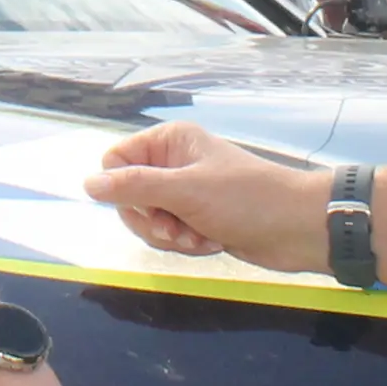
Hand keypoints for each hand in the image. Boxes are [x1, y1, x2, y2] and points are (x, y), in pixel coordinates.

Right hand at [86, 122, 326, 270]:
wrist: (298, 228)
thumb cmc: (245, 199)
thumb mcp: (186, 190)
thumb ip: (134, 186)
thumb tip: (87, 183)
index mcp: (169, 142)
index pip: (115, 162)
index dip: (124, 191)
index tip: (149, 207)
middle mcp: (173, 163)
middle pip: (128, 196)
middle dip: (151, 221)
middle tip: (177, 229)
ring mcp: (186, 193)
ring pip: (149, 220)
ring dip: (171, 236)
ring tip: (201, 238)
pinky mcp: (198, 219)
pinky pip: (171, 234)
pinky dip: (187, 243)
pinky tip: (212, 243)